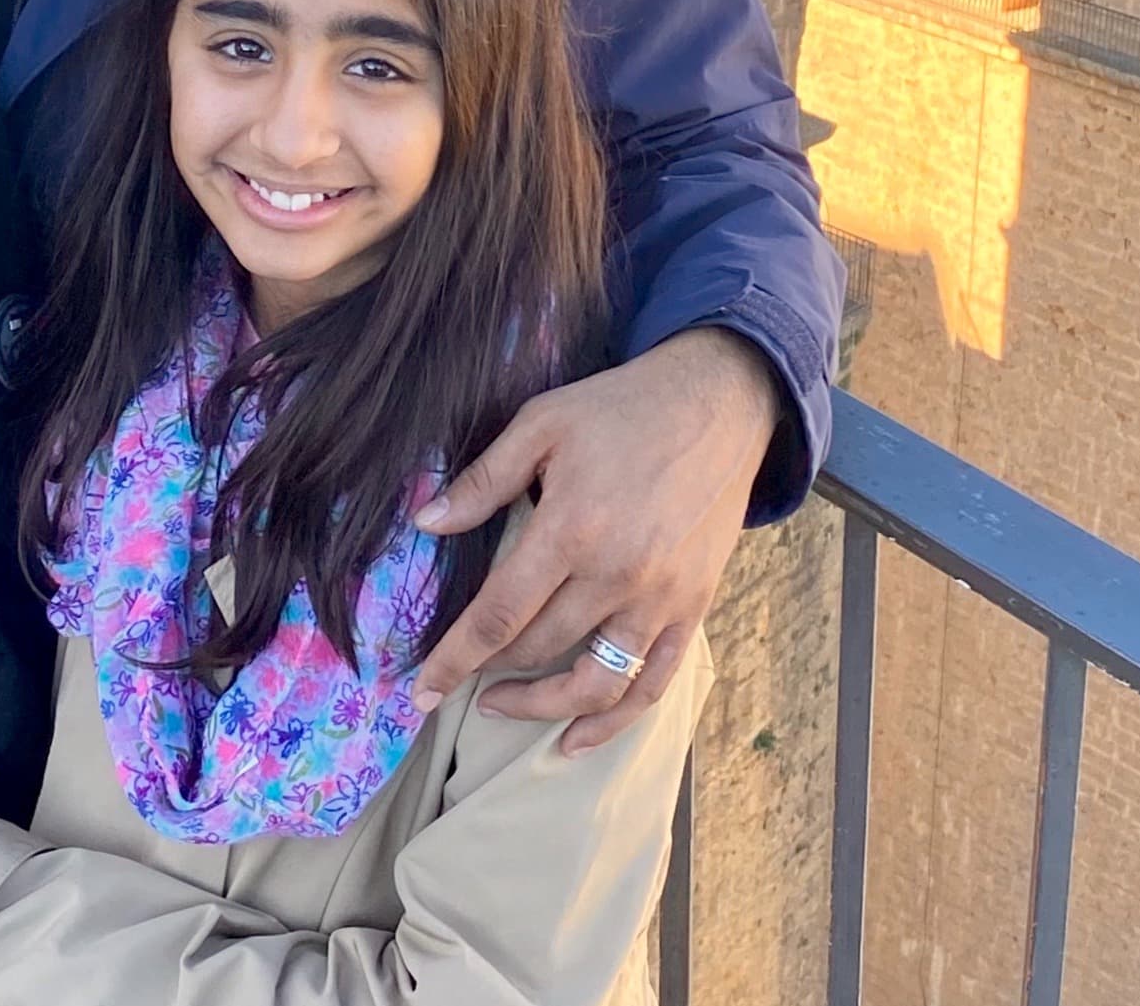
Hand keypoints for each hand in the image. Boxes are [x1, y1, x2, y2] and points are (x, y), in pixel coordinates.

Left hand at [411, 328, 774, 754]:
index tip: (421, 692)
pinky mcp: (693, 606)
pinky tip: (576, 739)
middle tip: (459, 676)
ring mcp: (660, 598)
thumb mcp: (541, 423)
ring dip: (543, 709)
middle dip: (489, 673)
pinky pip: (653, 683)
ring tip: (503, 708)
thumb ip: (482, 480)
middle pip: (539, 649)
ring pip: (595, 683)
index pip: (499, 615)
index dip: (455, 658)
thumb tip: (424, 523)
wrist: (717, 401)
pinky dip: (613, 722)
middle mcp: (617, 575)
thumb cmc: (620, 408)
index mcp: (571, 528)